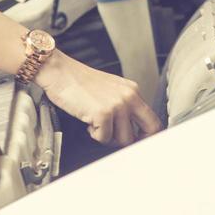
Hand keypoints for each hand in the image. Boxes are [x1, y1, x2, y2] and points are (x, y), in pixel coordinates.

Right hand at [34, 50, 164, 146]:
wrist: (60, 73)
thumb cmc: (80, 82)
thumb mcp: (111, 90)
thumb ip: (124, 106)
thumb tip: (132, 130)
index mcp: (133, 90)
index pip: (153, 119)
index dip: (148, 135)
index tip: (139, 141)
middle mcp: (129, 97)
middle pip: (150, 130)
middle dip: (136, 141)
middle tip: (119, 140)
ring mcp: (118, 105)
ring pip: (124, 139)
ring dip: (108, 137)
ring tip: (97, 125)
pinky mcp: (103, 114)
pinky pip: (104, 138)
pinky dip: (94, 135)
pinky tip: (88, 122)